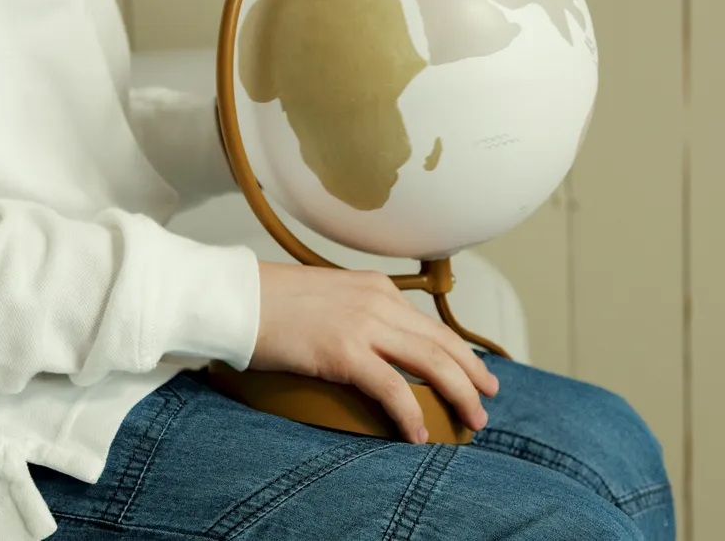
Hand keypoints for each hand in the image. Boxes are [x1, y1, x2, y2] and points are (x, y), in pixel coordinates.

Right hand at [250, 261, 499, 443]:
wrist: (236, 298)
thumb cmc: (269, 303)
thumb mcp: (326, 299)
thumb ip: (355, 316)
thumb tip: (370, 346)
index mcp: (375, 289)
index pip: (430, 325)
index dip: (460, 352)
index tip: (477, 373)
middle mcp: (377, 302)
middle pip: (442, 343)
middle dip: (472, 375)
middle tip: (487, 401)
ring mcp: (362, 325)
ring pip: (431, 363)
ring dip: (458, 394)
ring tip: (472, 421)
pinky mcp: (343, 351)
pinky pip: (392, 388)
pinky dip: (411, 413)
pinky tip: (419, 435)